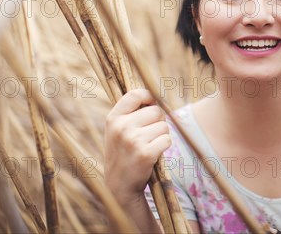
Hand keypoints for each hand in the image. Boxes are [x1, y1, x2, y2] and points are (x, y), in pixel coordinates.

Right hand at [104, 89, 170, 203]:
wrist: (118, 185)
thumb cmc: (122, 152)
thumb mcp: (117, 130)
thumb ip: (131, 112)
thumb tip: (155, 94)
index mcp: (113, 118)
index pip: (135, 94)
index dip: (149, 97)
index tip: (152, 104)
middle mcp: (121, 127)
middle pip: (156, 111)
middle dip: (158, 121)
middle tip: (149, 135)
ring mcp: (133, 140)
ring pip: (164, 126)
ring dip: (162, 135)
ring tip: (148, 146)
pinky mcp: (145, 154)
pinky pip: (167, 140)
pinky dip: (164, 146)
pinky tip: (153, 154)